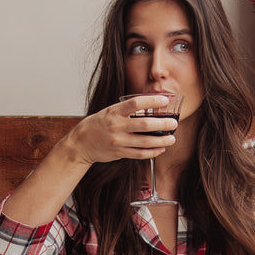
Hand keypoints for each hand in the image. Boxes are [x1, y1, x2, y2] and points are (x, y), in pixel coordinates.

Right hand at [58, 94, 176, 165]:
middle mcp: (116, 126)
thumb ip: (126, 111)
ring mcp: (118, 141)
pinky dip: (153, 152)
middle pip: (145, 125)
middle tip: (174, 123)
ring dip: (162, 141)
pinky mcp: (120, 153)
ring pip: (145, 142)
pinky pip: (140, 154)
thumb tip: (148, 108)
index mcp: (114, 112)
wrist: (81, 143)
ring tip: (172, 138)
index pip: (136, 103)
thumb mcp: (109, 112)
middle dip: (163, 124)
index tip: (165, 100)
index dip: (152, 101)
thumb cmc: (97, 125)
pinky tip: (160, 149)